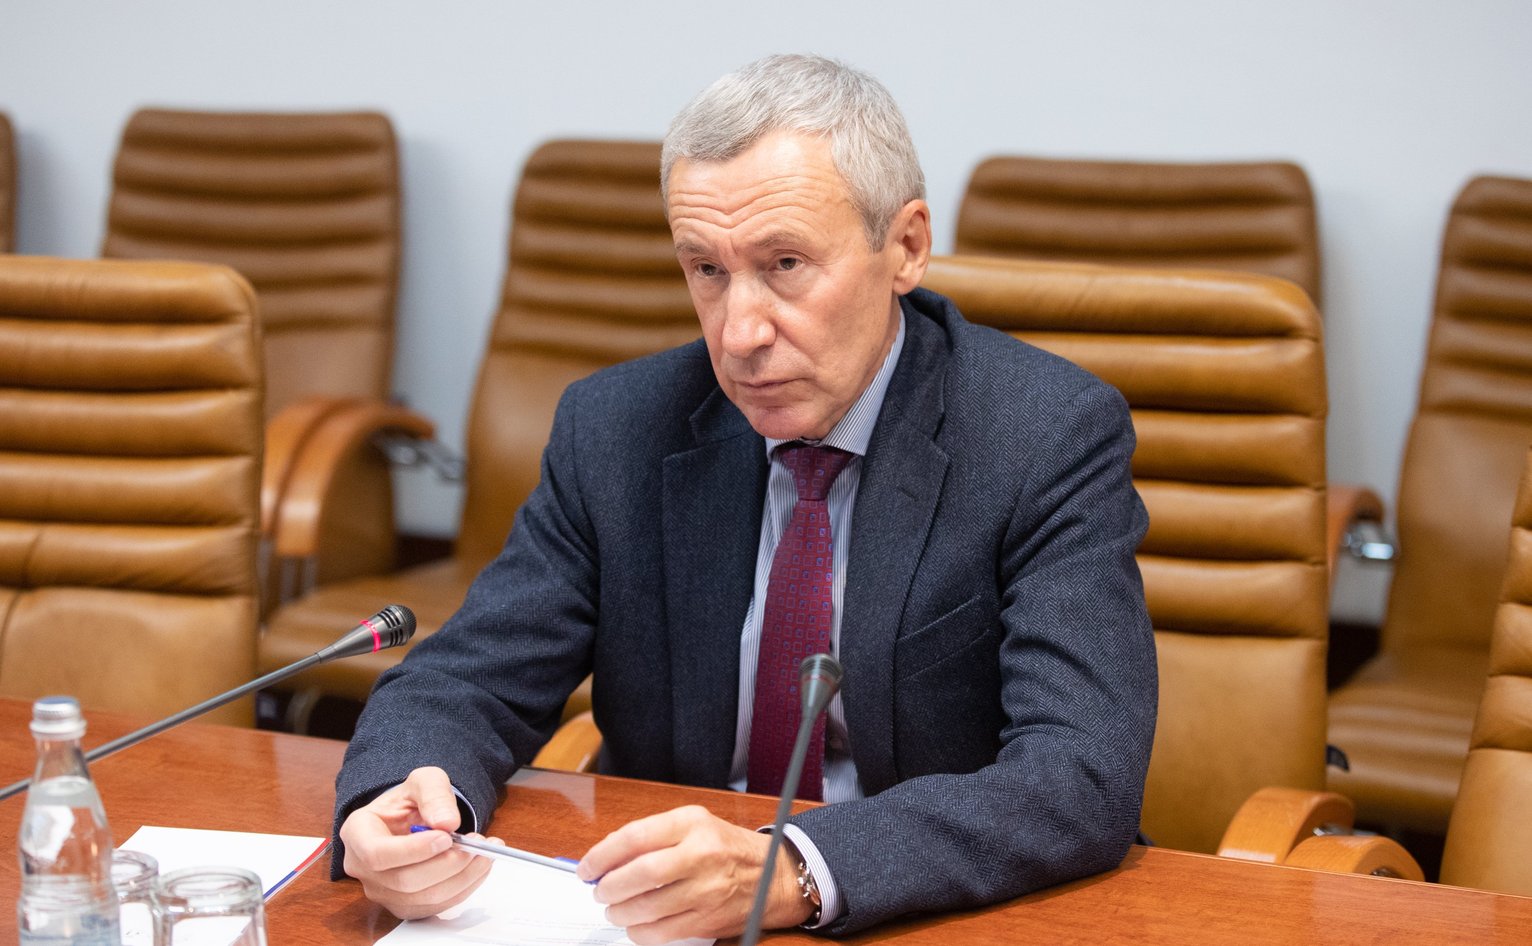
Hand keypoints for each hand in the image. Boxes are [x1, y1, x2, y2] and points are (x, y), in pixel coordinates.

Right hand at [338, 766, 495, 918]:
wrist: (411, 820)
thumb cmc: (411, 801)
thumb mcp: (423, 782)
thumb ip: (434, 795)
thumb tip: (447, 823)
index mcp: (357, 833)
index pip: (377, 854)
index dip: (413, 851)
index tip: (446, 837)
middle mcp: (362, 868)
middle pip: (404, 881)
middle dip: (447, 864)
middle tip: (477, 844)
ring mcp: (382, 892)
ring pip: (423, 899)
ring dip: (462, 878)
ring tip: (484, 852)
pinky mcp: (404, 906)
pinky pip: (435, 907)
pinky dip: (464, 888)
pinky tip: (478, 867)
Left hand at [576, 804, 810, 943]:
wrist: (774, 876)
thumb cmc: (727, 848)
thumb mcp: (694, 825)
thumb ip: (653, 836)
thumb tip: (607, 857)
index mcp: (692, 823)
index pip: (635, 837)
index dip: (602, 855)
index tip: (588, 867)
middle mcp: (701, 854)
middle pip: (641, 874)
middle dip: (609, 886)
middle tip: (599, 891)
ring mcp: (706, 889)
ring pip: (648, 907)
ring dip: (620, 911)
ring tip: (614, 908)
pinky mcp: (708, 919)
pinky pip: (662, 932)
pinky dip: (640, 931)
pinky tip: (635, 924)